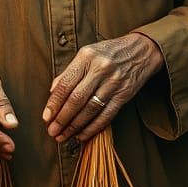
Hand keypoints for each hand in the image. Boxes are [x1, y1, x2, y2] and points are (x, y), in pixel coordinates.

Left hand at [43, 32, 163, 142]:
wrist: (141, 50)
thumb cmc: (108, 52)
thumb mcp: (86, 54)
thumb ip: (69, 72)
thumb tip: (52, 92)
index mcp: (86, 56)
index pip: (66, 84)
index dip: (54, 103)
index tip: (46, 117)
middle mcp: (100, 69)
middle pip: (77, 99)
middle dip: (62, 118)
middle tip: (52, 131)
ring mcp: (113, 82)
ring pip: (90, 109)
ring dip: (75, 126)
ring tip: (64, 136)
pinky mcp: (124, 95)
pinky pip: (107, 115)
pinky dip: (93, 128)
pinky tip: (82, 135)